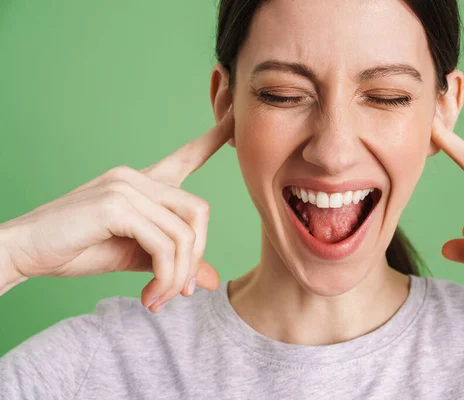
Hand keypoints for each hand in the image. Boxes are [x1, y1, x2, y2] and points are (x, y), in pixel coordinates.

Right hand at [0, 110, 233, 311]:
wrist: (24, 252)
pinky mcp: (115, 205)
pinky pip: (164, 244)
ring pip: (184, 232)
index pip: (184, 157)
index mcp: (141, 183)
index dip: (212, 140)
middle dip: (196, 256)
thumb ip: (173, 261)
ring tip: (160, 298)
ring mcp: (126, 187)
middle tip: (178, 290)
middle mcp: (136, 178)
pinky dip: (165, 276)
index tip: (233, 120)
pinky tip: (149, 296)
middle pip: (199, 211)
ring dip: (179, 274)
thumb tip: (210, 280)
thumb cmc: (77, 249)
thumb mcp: (136, 257)